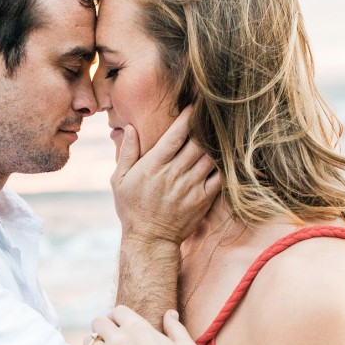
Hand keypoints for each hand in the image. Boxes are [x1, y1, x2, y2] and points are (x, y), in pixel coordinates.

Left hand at [77, 306, 209, 344]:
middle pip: (98, 323)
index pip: (117, 311)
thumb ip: (175, 328)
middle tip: (108, 342)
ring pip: (88, 342)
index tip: (118, 327)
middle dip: (103, 330)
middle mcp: (119, 339)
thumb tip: (170, 313)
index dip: (117, 318)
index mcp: (139, 328)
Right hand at [111, 106, 220, 245]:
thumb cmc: (132, 208)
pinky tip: (224, 157)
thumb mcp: (120, 180)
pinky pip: (219, 177)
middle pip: (198, 141)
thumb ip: (127, 153)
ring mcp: (190, 186)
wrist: (150, 240)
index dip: (189, 116)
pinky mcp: (203, 199)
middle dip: (207, 125)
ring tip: (221, 131)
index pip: (177, 134)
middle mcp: (174, 173)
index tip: (195, 104)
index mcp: (154, 165)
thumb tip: (130, 127)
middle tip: (213, 113)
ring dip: (216, 143)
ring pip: (211, 156)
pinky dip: (223, 165)